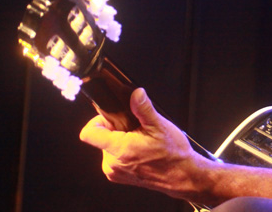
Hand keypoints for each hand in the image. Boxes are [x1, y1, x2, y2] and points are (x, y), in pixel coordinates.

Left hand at [79, 88, 210, 200]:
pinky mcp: (119, 176)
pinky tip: (140, 151)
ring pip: (108, 146)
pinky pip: (113, 157)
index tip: (112, 118)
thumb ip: (144, 108)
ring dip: (121, 140)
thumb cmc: (173, 154)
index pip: (89, 133)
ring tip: (141, 141)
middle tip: (137, 130)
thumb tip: (136, 94)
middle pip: (101, 137)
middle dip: (116, 129)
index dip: (98, 120)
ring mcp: (115, 172)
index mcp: (120, 150)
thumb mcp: (160, 126)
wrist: (182, 175)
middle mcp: (112, 164)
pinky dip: (124, 151)